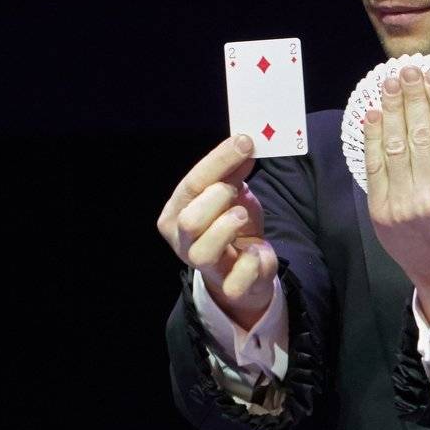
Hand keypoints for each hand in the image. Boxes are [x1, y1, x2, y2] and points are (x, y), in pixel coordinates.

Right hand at [157, 134, 277, 328]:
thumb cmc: (233, 225)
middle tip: (236, 189)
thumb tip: (244, 144)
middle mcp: (182, 242)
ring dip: (229, 225)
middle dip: (218, 197)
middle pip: (190, 220)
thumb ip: (234, 172)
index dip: (219, 161)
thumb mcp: (233, 193)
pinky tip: (254, 249)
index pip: (191, 185)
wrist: (248, 267)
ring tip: (242, 216)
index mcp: (175, 214)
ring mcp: (203, 267)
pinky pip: (238, 275)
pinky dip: (252, 258)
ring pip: (204, 248)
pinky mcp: (228, 287)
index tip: (244, 142)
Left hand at [363, 65, 429, 320]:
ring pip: (395, 146)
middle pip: (420, 135)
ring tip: (390, 83)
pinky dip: (372, 136)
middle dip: (413, 97)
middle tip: (408, 69)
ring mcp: (402, 205)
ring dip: (392, 109)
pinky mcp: (380, 211)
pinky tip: (374, 114)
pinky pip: (374, 166)